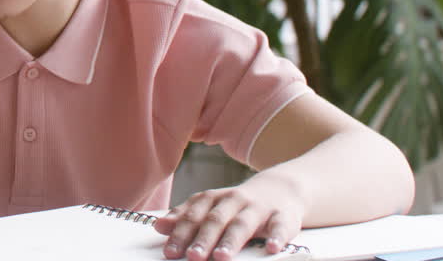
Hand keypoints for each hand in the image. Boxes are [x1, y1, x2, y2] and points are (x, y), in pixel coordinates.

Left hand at [154, 174, 304, 260]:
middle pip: (215, 220)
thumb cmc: (237, 205)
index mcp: (213, 199)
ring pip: (243, 224)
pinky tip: (271, 248)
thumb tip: (159, 227)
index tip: (170, 252)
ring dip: (231, 240)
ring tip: (222, 257)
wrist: (280, 190)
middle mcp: (233, 201)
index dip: (180, 233)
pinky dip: (276, 237)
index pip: (193, 216)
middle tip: (192, 257)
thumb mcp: (211, 207)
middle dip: (203, 239)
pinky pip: (280, 226)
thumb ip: (186, 217)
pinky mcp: (284, 216)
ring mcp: (259, 208)